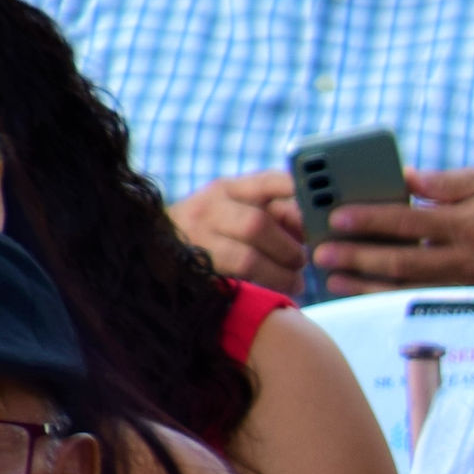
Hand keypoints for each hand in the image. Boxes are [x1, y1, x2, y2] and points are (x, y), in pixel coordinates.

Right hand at [172, 170, 308, 285]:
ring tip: (296, 282)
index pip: (267, 182)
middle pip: (256, 224)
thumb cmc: (213, 232)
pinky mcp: (191, 270)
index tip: (320, 202)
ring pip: (246, 259)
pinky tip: (276, 291)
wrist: (154, 250)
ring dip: (279, 274)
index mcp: (225, 190)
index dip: (295, 191)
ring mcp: (194, 240)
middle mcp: (206, 209)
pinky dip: (261, 288)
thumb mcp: (239, 211)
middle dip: (288, 248)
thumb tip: (312, 225)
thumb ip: (277, 214)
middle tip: (303, 262)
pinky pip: (233, 283)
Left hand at [313, 167, 473, 285]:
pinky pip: (418, 302)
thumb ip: (447, 182)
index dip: (372, 219)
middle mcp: (465, 259)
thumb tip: (407, 176)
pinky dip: (385, 298)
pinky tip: (359, 293)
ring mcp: (463, 285)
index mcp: (467, 224)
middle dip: (358, 256)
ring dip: (365, 284)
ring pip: (408, 289)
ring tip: (331, 278)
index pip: (410, 221)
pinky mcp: (462, 301)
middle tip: (321, 252)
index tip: (337, 217)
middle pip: (403, 260)